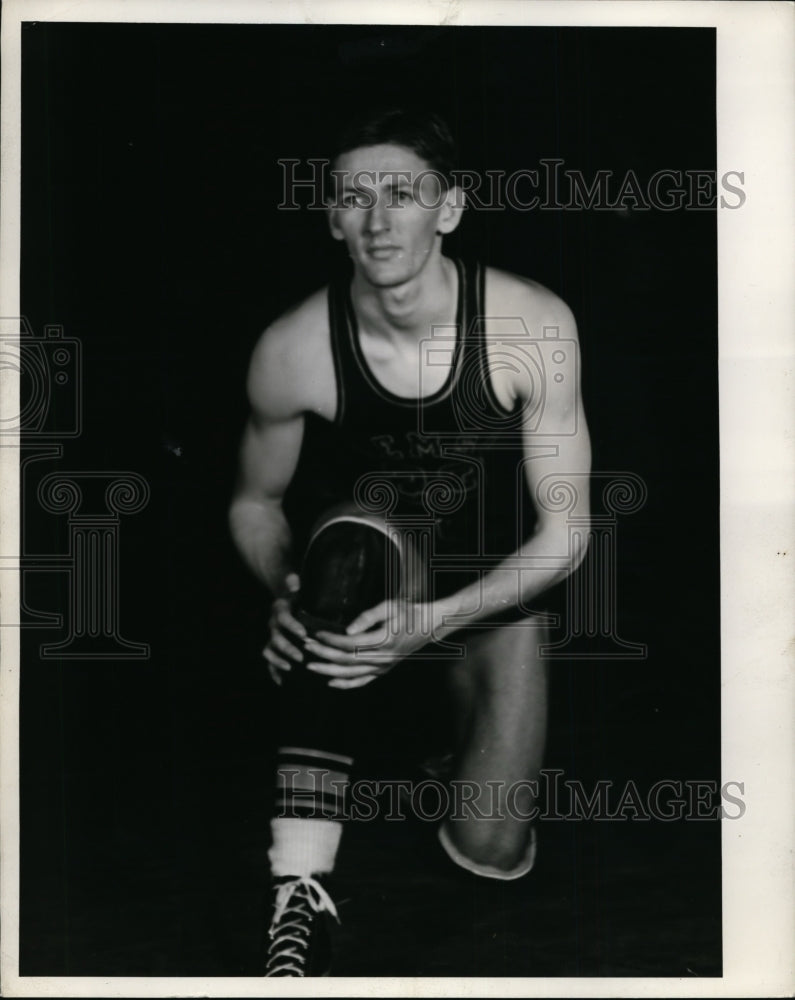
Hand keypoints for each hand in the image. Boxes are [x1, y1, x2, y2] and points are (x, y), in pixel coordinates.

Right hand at [262, 573, 304, 685]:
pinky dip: (273, 672)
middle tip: (301, 656)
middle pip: (277, 638)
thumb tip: (294, 580)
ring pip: (270, 650)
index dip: (292, 626)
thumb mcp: (295, 588)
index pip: (284, 618)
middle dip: (288, 648)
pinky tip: (281, 682)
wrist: (285, 601)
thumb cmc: (296, 596)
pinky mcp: (271, 647)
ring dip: (278, 660)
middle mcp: (273, 625)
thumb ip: (293, 584)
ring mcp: (271, 637)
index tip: (303, 633)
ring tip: (290, 668)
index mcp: (280, 610)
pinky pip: (269, 661)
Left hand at [303, 599, 437, 689]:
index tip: (316, 633)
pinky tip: (330, 682)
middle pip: (346, 660)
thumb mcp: (389, 606)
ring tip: (310, 665)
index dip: (331, 640)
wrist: (428, 626)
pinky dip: (346, 684)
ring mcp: (383, 667)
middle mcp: (382, 658)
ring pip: (351, 674)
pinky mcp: (383, 670)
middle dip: (323, 654)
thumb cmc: (408, 612)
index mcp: (383, 640)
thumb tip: (347, 630)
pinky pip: (362, 682)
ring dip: (328, 670)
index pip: (350, 643)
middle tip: (305, 646)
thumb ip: (367, 617)